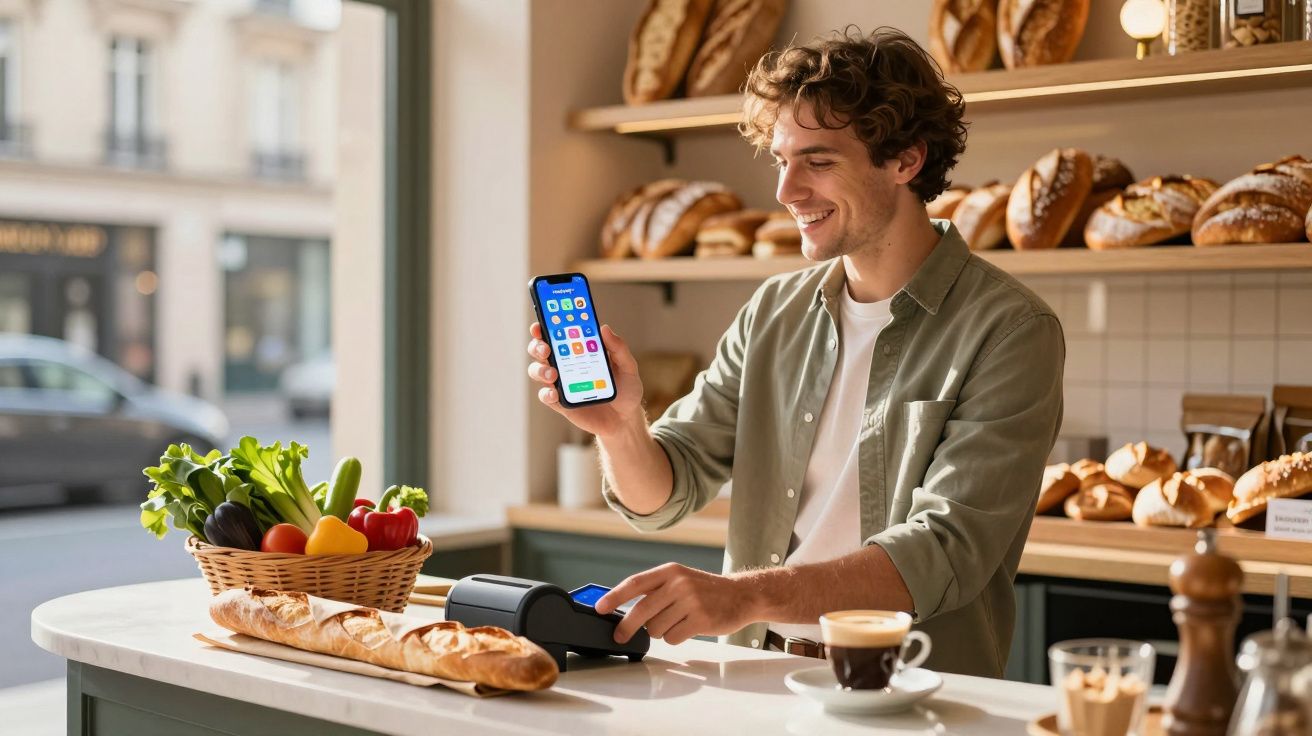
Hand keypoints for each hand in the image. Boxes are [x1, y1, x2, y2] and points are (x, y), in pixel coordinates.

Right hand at [525, 322, 645, 437]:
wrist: (626, 420)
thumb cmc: (626, 389)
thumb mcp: (628, 367)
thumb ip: (618, 348)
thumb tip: (604, 328)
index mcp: (579, 350)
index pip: (558, 333)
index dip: (547, 325)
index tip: (543, 321)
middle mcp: (566, 364)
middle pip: (541, 349)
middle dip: (538, 345)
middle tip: (546, 348)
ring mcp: (561, 383)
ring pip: (538, 370)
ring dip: (540, 369)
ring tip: (553, 374)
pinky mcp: (560, 402)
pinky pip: (546, 395)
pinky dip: (546, 392)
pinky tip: (554, 392)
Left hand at [596, 563, 757, 645]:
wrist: (742, 595)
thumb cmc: (706, 589)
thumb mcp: (680, 579)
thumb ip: (655, 590)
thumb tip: (624, 610)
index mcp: (670, 571)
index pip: (635, 583)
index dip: (614, 597)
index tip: (600, 608)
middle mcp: (679, 583)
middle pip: (641, 611)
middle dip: (627, 627)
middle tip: (619, 636)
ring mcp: (690, 601)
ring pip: (656, 628)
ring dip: (661, 632)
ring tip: (677, 622)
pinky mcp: (701, 620)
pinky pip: (673, 638)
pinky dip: (676, 638)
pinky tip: (688, 628)